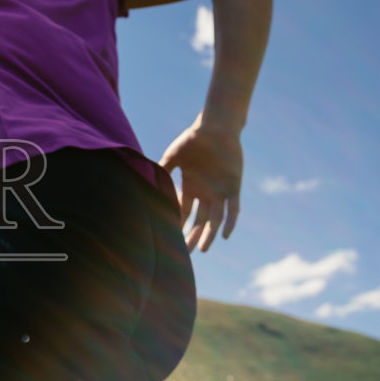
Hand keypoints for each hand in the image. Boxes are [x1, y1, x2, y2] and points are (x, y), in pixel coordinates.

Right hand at [157, 115, 242, 252]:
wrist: (216, 127)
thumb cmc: (193, 139)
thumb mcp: (173, 156)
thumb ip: (162, 170)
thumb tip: (145, 182)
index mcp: (191, 187)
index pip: (184, 212)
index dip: (178, 224)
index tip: (170, 238)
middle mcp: (206, 193)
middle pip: (199, 220)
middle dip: (193, 236)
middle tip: (186, 253)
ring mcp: (221, 191)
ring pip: (215, 219)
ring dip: (209, 234)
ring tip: (204, 250)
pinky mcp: (234, 187)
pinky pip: (234, 208)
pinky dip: (230, 222)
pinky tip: (224, 235)